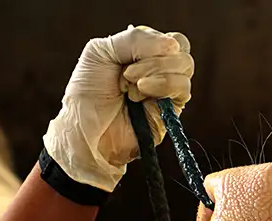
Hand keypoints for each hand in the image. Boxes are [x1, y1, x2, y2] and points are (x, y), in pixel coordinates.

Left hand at [42, 25, 192, 192]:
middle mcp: (157, 70)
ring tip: (130, 87)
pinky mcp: (172, 111)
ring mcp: (166, 90)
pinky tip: (142, 92)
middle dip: (154, 57)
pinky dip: (164, 84)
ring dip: (156, 71)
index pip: (166, 38)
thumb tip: (172, 44)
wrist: (86, 131)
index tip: (129, 56)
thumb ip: (134, 39)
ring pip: (185, 66)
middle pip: (180, 49)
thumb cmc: (88, 93)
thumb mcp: (101, 52)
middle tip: (127, 73)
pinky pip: (183, 87)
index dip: (154, 42)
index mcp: (142, 53)